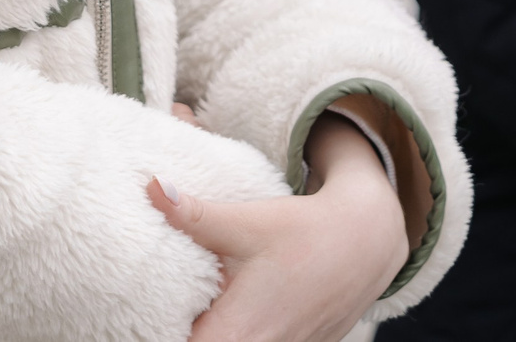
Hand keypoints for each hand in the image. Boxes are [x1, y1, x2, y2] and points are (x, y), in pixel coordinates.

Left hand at [149, 117, 408, 341]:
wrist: (366, 242)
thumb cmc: (305, 233)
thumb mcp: (248, 222)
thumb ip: (196, 216)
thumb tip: (153, 189)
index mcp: (238, 334)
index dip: (162, 333)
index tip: (149, 315)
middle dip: (180, 327)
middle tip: (164, 306)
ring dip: (207, 330)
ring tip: (189, 307)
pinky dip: (232, 331)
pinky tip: (224, 310)